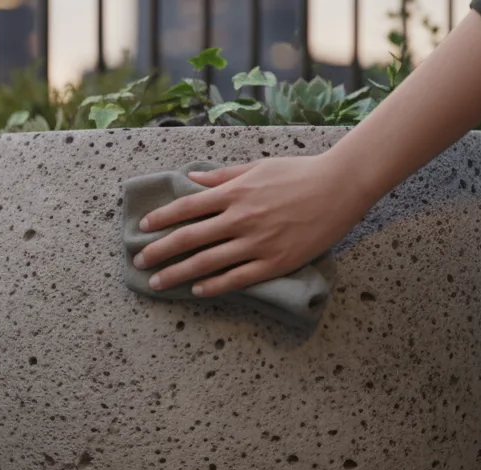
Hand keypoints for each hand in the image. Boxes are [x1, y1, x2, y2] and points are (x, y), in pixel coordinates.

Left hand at [132, 154, 372, 296]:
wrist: (342, 185)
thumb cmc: (299, 173)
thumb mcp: (257, 167)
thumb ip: (223, 176)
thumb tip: (193, 179)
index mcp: (235, 192)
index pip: (187, 207)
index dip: (161, 219)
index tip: (142, 229)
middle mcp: (241, 218)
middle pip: (189, 238)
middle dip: (160, 251)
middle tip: (139, 263)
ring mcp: (258, 242)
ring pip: (208, 262)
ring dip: (178, 274)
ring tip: (158, 283)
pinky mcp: (276, 261)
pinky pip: (238, 277)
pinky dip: (215, 285)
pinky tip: (197, 291)